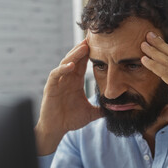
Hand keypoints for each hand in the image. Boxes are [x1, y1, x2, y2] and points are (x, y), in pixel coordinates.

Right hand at [35, 39, 101, 155]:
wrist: (56, 130)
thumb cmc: (70, 120)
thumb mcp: (90, 113)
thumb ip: (102, 109)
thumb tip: (117, 109)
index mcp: (75, 81)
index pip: (83, 63)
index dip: (90, 53)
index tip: (101, 43)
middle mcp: (67, 79)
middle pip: (75, 58)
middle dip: (83, 48)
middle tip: (93, 37)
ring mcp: (58, 82)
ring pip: (66, 63)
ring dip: (74, 55)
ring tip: (84, 47)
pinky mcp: (50, 88)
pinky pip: (56, 75)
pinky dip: (63, 69)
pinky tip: (71, 65)